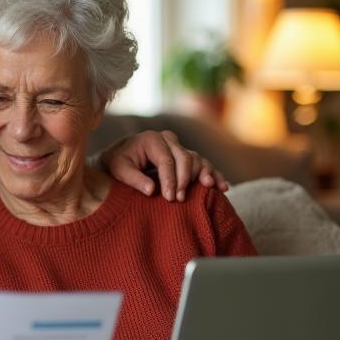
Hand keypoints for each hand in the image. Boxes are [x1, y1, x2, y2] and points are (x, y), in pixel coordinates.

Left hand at [101, 130, 227, 201]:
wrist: (121, 156)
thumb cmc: (118, 162)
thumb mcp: (118, 168)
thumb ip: (133, 178)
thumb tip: (151, 190)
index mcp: (152, 139)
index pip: (166, 160)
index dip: (170, 179)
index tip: (169, 197)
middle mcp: (168, 140)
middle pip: (184, 158)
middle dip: (183, 180)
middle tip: (179, 199)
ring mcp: (179, 146)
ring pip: (196, 159)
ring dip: (203, 175)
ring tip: (208, 189)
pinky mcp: (186, 155)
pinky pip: (203, 163)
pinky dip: (212, 174)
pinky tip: (222, 187)